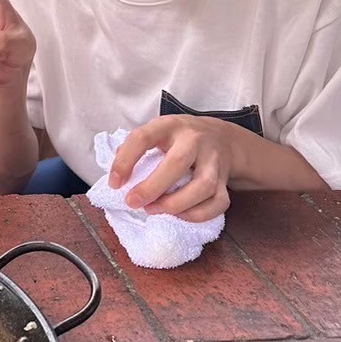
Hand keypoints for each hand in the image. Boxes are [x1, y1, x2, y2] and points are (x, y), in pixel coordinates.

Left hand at [109, 116, 234, 222]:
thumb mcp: (158, 131)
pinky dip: (198, 214)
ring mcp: (214, 160)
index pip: (144, 137)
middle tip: (133, 202)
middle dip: (153, 187)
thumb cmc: (179, 138)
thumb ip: (137, 147)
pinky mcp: (226, 180)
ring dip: (176, 204)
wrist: (222, 137)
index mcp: (169, 125)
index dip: (126, 160)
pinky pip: (219, 202)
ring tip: (153, 210)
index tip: (114, 183)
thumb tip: (117, 175)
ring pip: (204, 186)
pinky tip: (179, 215)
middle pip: (178, 162)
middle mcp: (194, 140)